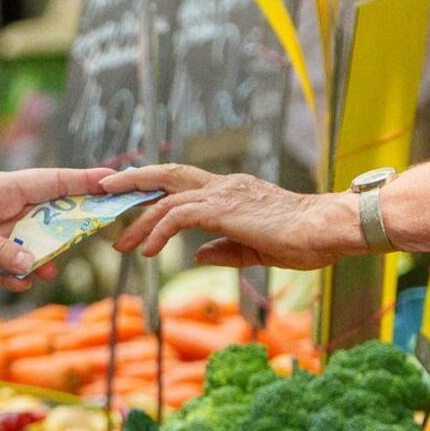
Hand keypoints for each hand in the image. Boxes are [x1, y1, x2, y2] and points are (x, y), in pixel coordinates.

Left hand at [0, 168, 112, 289]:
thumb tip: (32, 266)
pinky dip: (17, 279)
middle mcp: (1, 213)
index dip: (82, 182)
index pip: (50, 183)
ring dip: (43, 259)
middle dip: (72, 226)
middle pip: (49, 219)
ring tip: (48, 269)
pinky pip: (9, 273)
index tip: (114, 182)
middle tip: (97, 234)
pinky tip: (20, 283)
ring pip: (32, 250)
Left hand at [102, 166, 360, 269]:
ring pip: (165, 199)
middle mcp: (223, 186)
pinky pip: (177, 217)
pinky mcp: (222, 210)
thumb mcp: (257, 249)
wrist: (326, 230)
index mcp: (232, 192)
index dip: (155, 190)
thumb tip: (198, 255)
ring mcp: (222, 194)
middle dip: (132, 181)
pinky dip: (156, 232)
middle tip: (104, 193)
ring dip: (138, 221)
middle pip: (167, 175)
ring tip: (120, 244)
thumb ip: (225, 250)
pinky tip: (146, 252)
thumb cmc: (304, 240)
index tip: (132, 204)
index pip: (185, 185)